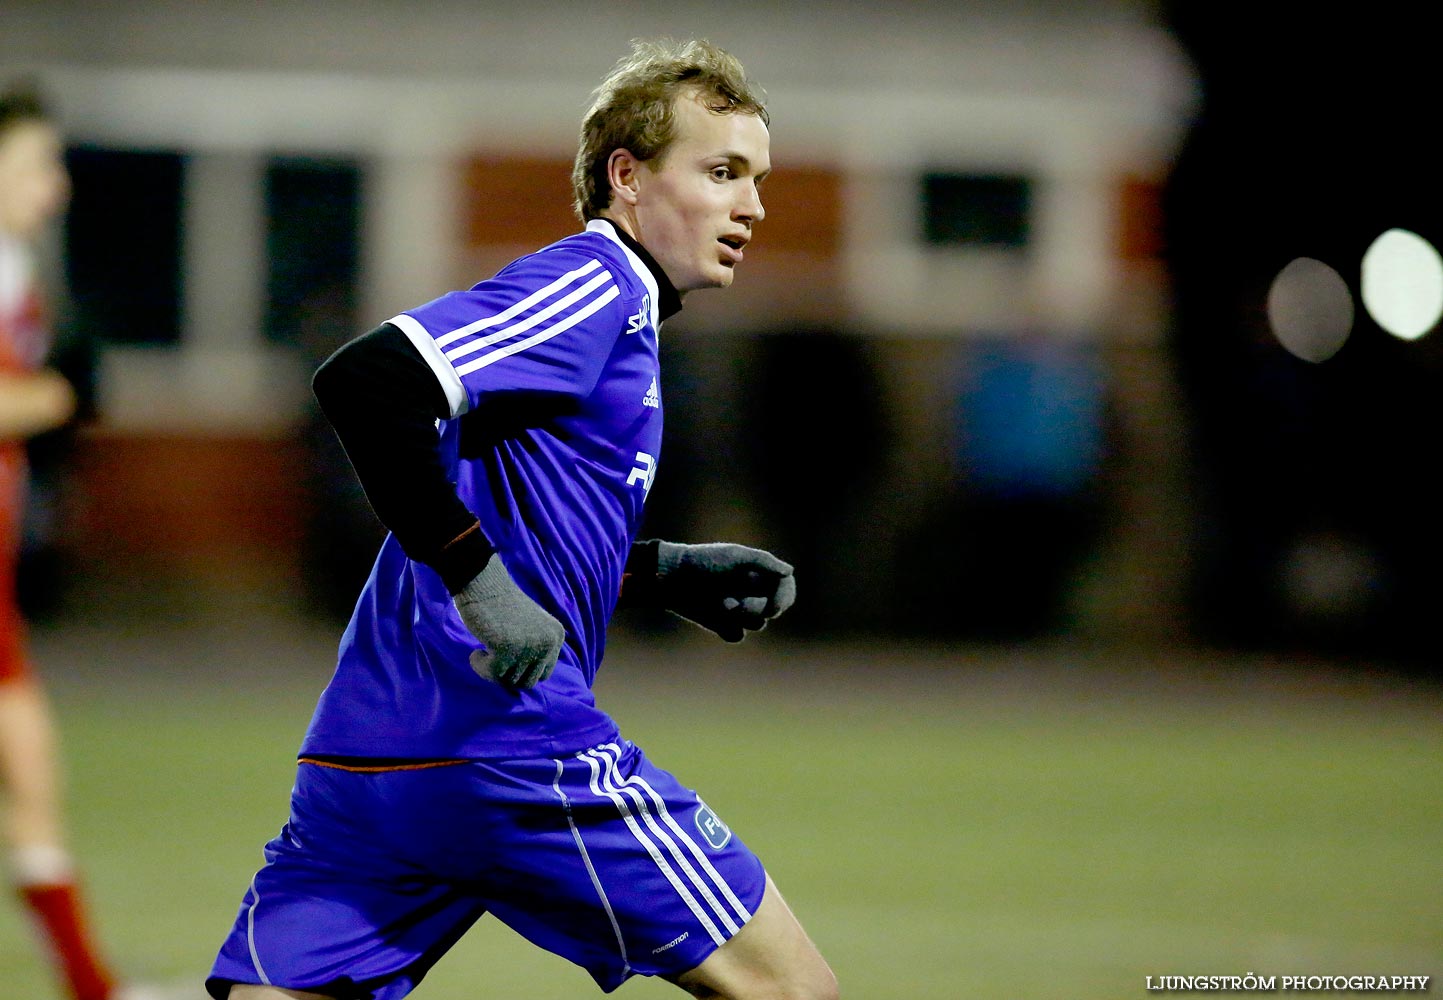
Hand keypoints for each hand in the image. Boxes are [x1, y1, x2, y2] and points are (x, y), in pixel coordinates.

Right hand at [452, 555, 564, 688]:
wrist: (483, 581)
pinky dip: (480, 667)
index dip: (522, 672)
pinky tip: (475, 654)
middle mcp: (548, 642)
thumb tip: (526, 684)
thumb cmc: (500, 605)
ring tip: (482, 653)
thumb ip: (535, 650)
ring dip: (492, 672)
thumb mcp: (530, 627)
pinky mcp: (507, 648)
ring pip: (509, 681)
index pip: (543, 674)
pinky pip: (492, 674)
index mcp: (556, 635)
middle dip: (507, 676)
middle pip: (527, 682)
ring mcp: (529, 646)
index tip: (506, 661)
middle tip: (491, 660)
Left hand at [654, 541, 795, 641]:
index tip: (774, 606)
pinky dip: (729, 629)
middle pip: (773, 609)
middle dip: (758, 609)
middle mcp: (752, 592)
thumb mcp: (734, 557)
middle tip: (738, 605)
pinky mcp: (723, 624)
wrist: (671, 578)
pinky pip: (737, 635)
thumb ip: (763, 561)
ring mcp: (739, 610)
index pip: (785, 587)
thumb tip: (790, 571)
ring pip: (757, 624)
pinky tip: (715, 615)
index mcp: (758, 573)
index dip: (784, 597)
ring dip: (742, 616)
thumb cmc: (703, 561)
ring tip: (722, 603)